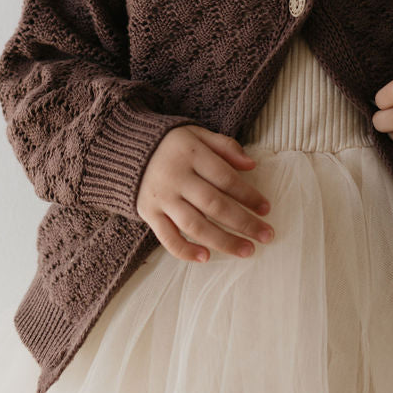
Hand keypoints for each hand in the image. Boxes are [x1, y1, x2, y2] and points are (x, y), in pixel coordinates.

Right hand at [135, 125, 274, 262]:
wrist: (126, 150)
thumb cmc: (172, 145)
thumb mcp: (197, 135)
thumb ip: (225, 146)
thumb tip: (252, 166)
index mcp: (191, 155)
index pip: (225, 178)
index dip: (248, 195)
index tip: (266, 209)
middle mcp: (176, 177)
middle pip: (215, 205)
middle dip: (243, 223)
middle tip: (266, 235)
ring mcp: (161, 198)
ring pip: (195, 225)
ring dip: (223, 241)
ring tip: (246, 250)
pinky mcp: (149, 213)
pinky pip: (167, 237)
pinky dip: (185, 251)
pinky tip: (206, 258)